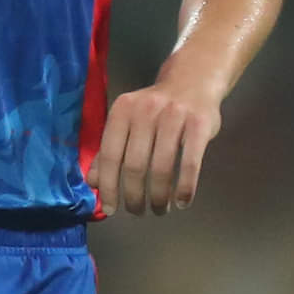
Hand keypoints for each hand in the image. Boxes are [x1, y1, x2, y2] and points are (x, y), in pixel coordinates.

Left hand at [87, 78, 222, 215]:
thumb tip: (93, 182)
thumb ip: (109, 149)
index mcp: (122, 112)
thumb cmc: (154, 108)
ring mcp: (174, 117)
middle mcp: (145, 112)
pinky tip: (181, 202)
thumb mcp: (126, 121)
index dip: (109, 186)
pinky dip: (185, 187)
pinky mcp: (200, 124)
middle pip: (135, 165)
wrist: (192, 81)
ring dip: (159, 195)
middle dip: (135, 195)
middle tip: (137, 212)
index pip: (111, 155)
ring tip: (159, 209)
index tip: (111, 208)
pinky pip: (190, 163)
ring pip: (162, 167)